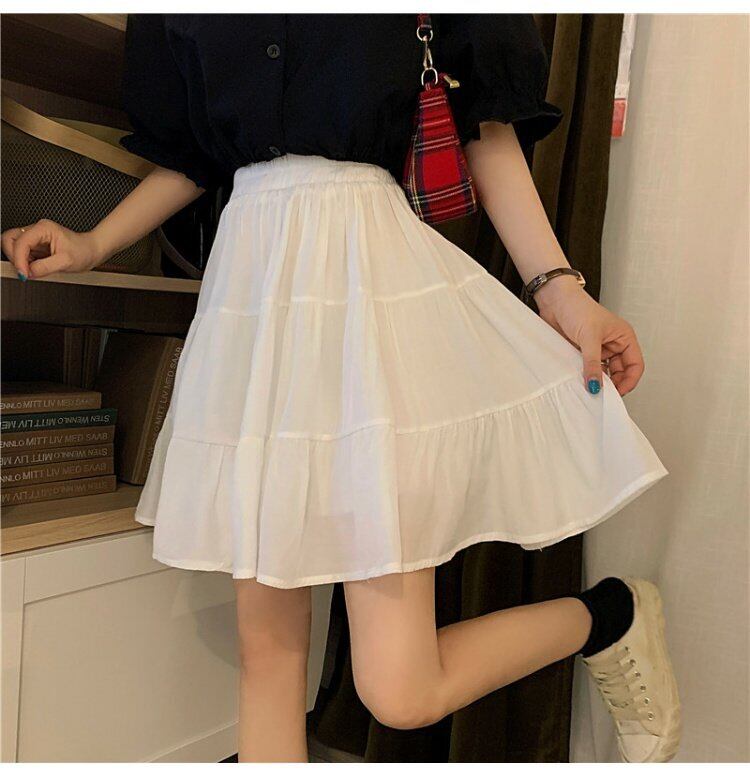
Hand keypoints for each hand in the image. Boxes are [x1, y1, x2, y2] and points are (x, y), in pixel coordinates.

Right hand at [1, 219, 103, 280]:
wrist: (91, 251)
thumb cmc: (83, 251)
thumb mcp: (66, 262)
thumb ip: (45, 267)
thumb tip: (29, 272)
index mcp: (43, 228)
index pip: (20, 242)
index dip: (19, 259)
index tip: (24, 273)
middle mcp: (36, 230)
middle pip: (9, 240)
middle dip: (14, 256)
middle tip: (25, 270)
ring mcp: (35, 238)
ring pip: (13, 247)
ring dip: (19, 260)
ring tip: (34, 268)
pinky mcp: (35, 246)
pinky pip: (22, 254)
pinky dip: (25, 263)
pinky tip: (37, 267)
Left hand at [533, 275, 644, 396]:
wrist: (554, 301)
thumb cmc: (577, 307)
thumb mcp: (589, 337)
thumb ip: (592, 364)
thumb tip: (596, 385)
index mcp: (624, 337)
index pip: (635, 365)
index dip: (629, 381)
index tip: (617, 393)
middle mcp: (613, 344)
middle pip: (620, 372)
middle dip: (613, 384)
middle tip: (601, 394)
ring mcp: (597, 350)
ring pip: (603, 372)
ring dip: (598, 381)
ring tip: (590, 388)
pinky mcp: (582, 353)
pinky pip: (588, 369)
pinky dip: (585, 377)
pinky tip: (580, 381)